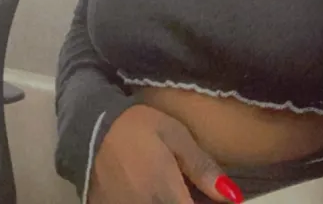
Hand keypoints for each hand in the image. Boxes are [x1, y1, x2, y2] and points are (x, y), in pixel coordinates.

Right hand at [89, 104, 243, 203]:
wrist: (89, 128)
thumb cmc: (138, 127)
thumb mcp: (174, 136)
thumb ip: (202, 167)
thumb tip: (232, 196)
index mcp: (166, 196)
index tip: (210, 199)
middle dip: (184, 203)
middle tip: (188, 191)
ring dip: (168, 202)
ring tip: (170, 190)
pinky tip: (150, 192)